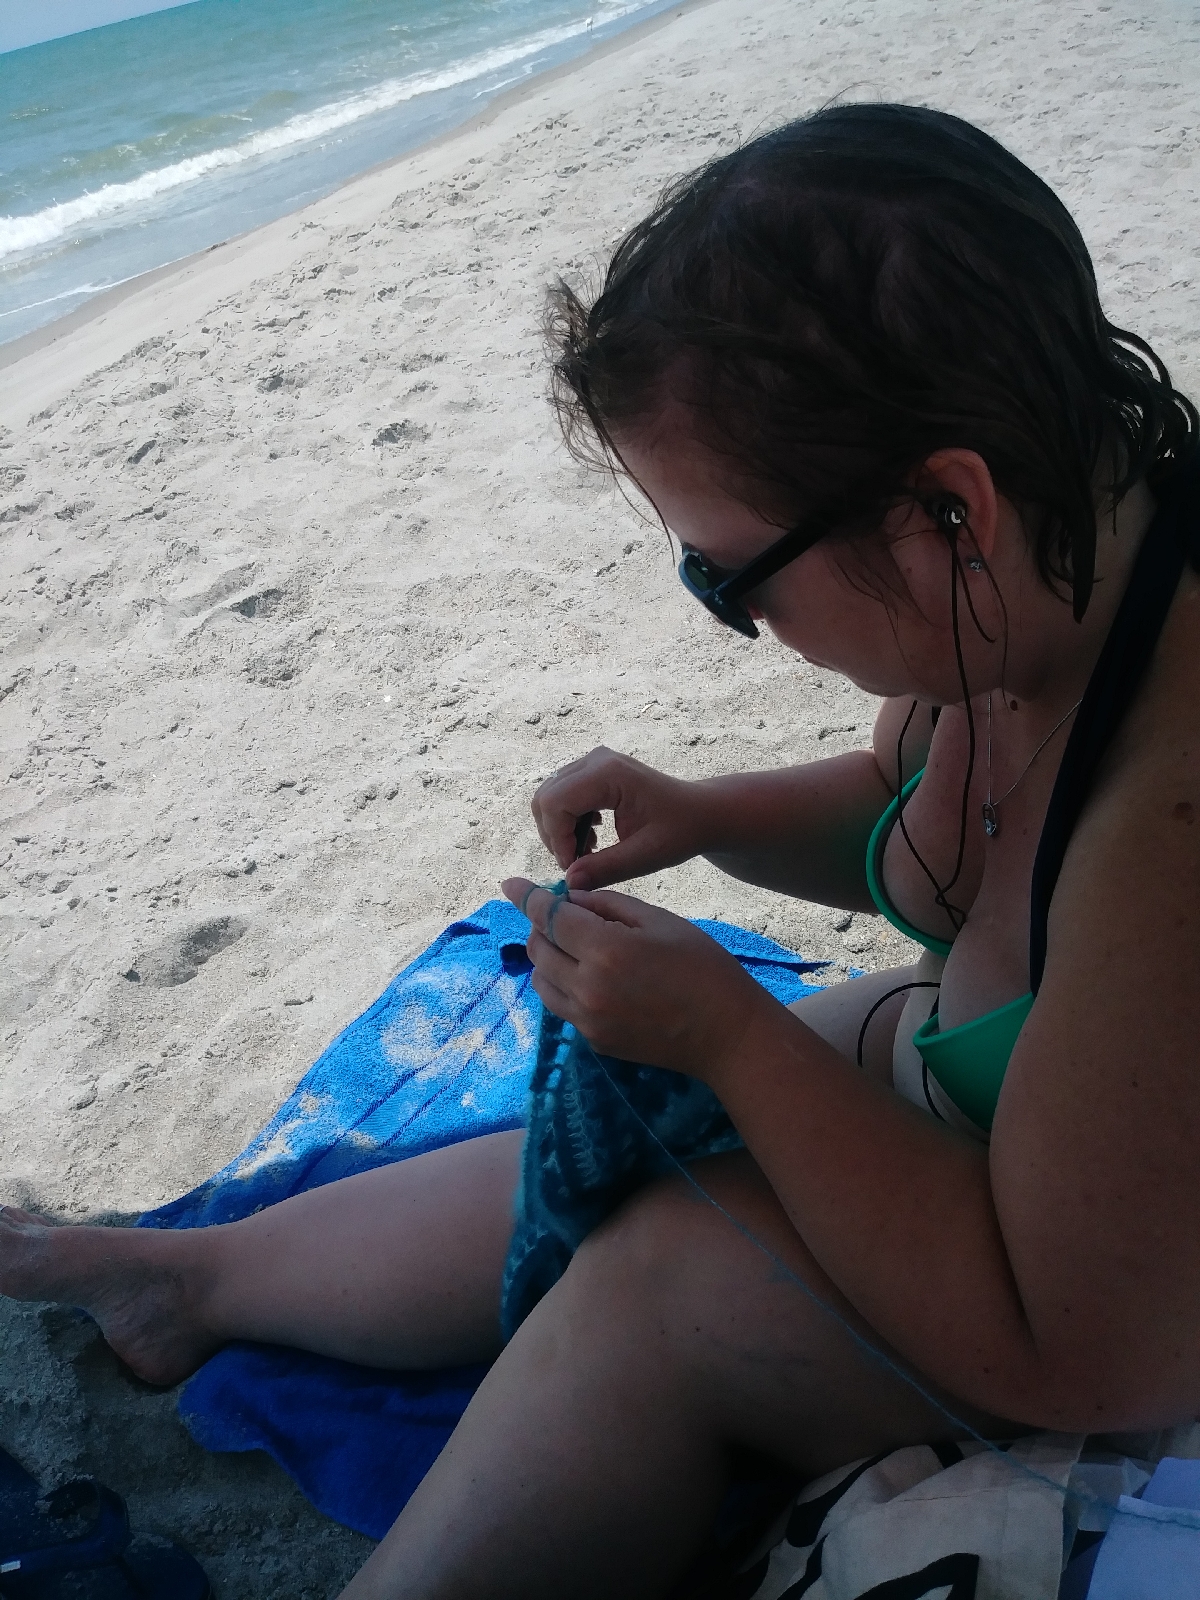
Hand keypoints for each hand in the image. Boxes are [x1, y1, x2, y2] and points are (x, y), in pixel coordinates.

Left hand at [502, 877, 772, 1080]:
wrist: (727, 1034)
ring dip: (546, 956)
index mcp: (606, 950)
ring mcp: (587, 1020)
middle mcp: (587, 987)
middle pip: (538, 949)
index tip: (509, 884)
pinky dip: (562, 983)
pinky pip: (561, 1005)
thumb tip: (571, 900)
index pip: (549, 917)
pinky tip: (588, 974)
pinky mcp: (594, 1040)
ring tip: (572, 944)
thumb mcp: (659, 921)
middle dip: (541, 925)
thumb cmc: (702, 967)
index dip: (526, 897)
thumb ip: (609, 906)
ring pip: (541, 980)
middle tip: (563, 914)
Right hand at [531, 747, 712, 891]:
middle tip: (578, 864)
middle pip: (546, 798)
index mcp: (609, 774)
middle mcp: (595, 761)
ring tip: (588, 853)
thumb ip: (606, 868)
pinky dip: (567, 822)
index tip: (574, 869)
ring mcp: (592, 763)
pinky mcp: (592, 772)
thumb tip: (568, 883)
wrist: (699, 812)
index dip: (557, 840)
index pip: (556, 803)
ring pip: (549, 798)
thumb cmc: (680, 831)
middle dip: (554, 836)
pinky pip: (561, 797)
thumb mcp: (646, 856)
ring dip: (559, 831)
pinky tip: (593, 840)